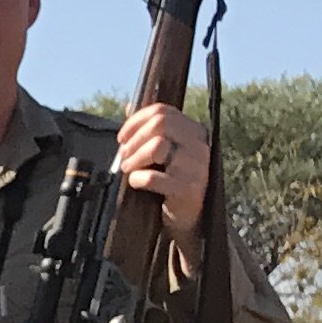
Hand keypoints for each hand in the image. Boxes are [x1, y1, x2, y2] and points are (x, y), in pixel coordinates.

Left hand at [117, 102, 213, 249]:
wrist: (189, 218)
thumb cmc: (173, 180)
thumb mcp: (166, 151)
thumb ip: (150, 129)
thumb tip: (129, 105)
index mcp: (194, 131)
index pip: (163, 111)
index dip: (136, 121)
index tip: (122, 137)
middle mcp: (199, 145)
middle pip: (160, 124)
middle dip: (134, 139)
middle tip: (124, 156)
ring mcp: (196, 166)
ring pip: (157, 146)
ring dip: (135, 158)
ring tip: (129, 169)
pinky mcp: (187, 188)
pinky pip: (154, 177)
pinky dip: (138, 179)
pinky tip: (137, 183)